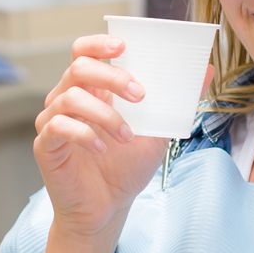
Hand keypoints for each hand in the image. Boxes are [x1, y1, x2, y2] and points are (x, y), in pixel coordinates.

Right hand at [33, 35, 212, 248]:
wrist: (107, 209)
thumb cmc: (126, 167)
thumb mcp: (158, 131)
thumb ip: (176, 102)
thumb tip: (207, 70)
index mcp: (91, 90)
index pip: (83, 51)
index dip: (98, 43)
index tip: (122, 47)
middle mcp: (67, 99)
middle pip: (79, 67)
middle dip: (113, 77)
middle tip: (140, 96)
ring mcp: (53, 121)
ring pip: (71, 97)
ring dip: (106, 115)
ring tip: (127, 136)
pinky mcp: (46, 145)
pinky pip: (59, 126)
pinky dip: (85, 134)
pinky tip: (103, 148)